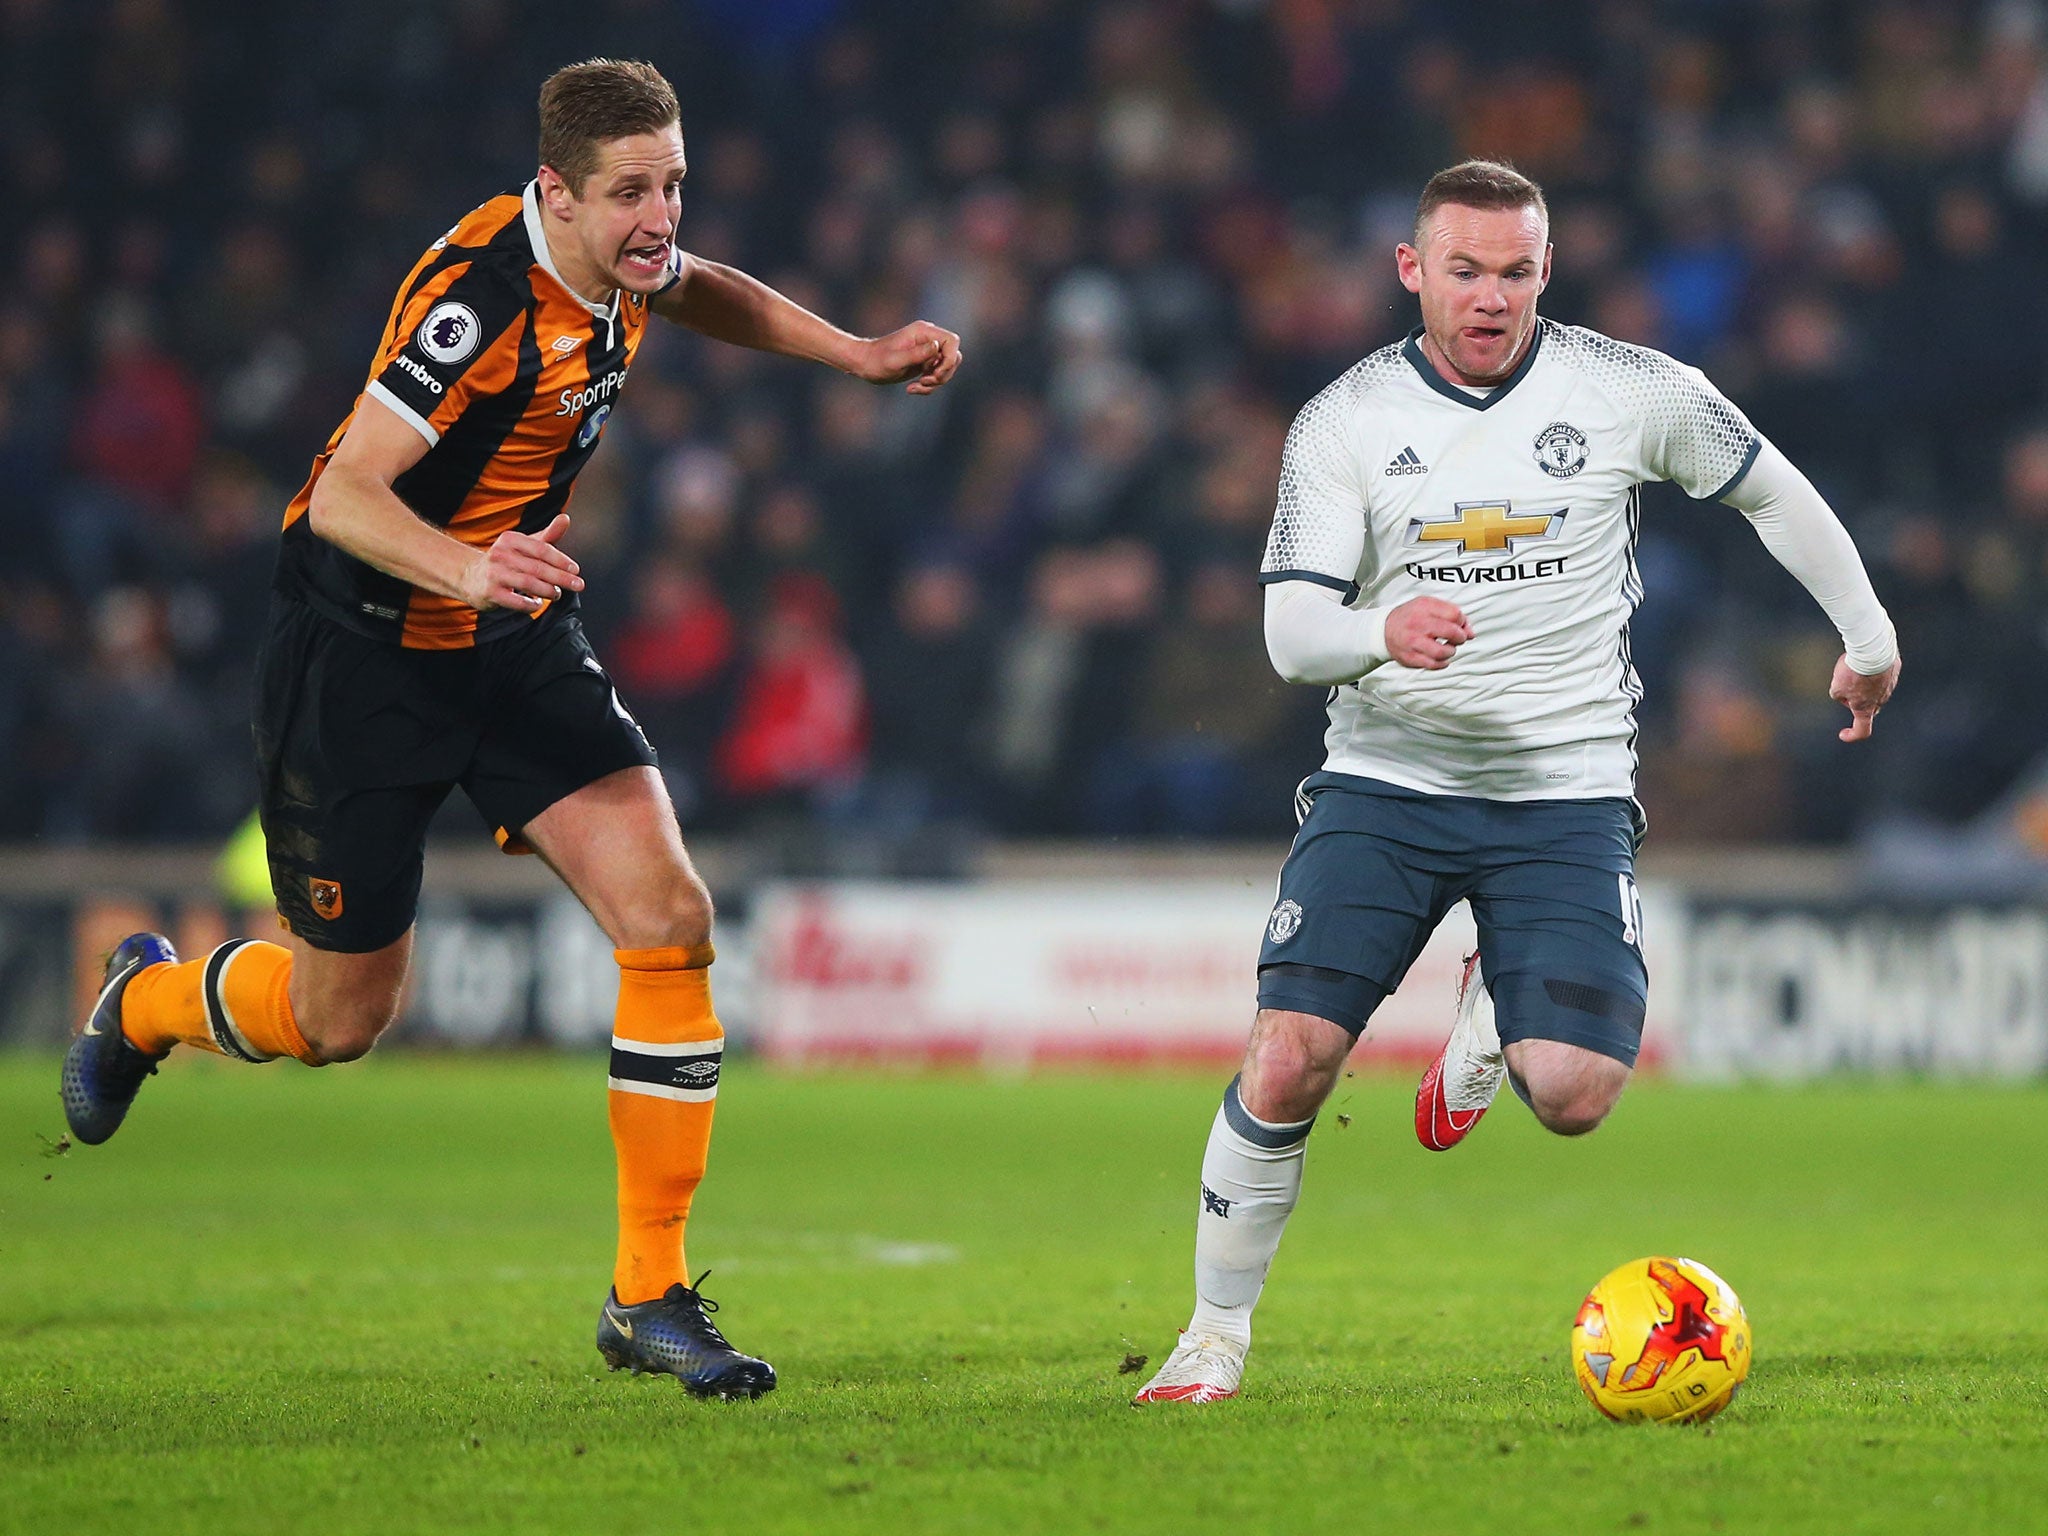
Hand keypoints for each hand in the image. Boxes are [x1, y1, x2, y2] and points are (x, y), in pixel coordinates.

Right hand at [461, 512, 584, 612]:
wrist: (471, 576)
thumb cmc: (506, 560)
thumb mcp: (525, 545)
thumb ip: (548, 535)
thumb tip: (566, 518)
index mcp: (511, 539)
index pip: (541, 549)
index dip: (561, 560)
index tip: (576, 570)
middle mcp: (500, 554)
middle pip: (537, 567)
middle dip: (561, 577)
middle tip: (578, 585)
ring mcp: (494, 574)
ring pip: (528, 583)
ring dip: (547, 590)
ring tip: (557, 594)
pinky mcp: (490, 593)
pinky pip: (516, 601)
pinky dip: (531, 604)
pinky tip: (538, 604)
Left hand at [852, 321, 962, 393]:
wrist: (864, 364)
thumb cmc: (876, 361)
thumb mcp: (895, 360)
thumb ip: (917, 354)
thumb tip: (937, 348)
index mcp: (923, 332)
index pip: (952, 341)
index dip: (950, 359)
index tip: (935, 373)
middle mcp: (928, 339)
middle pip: (953, 356)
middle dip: (943, 373)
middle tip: (925, 381)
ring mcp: (927, 351)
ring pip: (947, 368)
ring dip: (936, 382)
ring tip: (916, 386)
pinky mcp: (924, 362)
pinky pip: (937, 376)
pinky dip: (929, 386)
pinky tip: (912, 389)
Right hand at [1384, 596, 1473, 668]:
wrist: (1384, 630)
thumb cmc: (1410, 617)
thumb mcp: (1429, 606)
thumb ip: (1451, 614)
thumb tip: (1470, 632)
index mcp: (1424, 607)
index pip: (1455, 614)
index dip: (1462, 621)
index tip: (1459, 625)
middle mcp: (1418, 624)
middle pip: (1451, 632)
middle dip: (1460, 637)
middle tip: (1457, 638)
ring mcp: (1413, 642)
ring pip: (1443, 652)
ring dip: (1451, 651)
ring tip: (1447, 648)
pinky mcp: (1410, 658)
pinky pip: (1433, 665)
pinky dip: (1442, 663)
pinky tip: (1440, 658)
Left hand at [1830, 653, 1899, 741]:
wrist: (1874, 650)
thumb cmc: (1854, 671)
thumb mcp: (1836, 687)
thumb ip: (1839, 695)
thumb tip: (1845, 694)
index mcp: (1866, 708)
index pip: (1862, 730)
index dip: (1852, 735)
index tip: (1843, 734)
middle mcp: (1880, 700)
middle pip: (1867, 707)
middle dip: (1855, 702)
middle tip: (1844, 687)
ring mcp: (1890, 686)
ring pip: (1874, 689)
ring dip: (1863, 683)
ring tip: (1852, 668)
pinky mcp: (1894, 671)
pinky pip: (1880, 674)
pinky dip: (1872, 671)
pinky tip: (1864, 660)